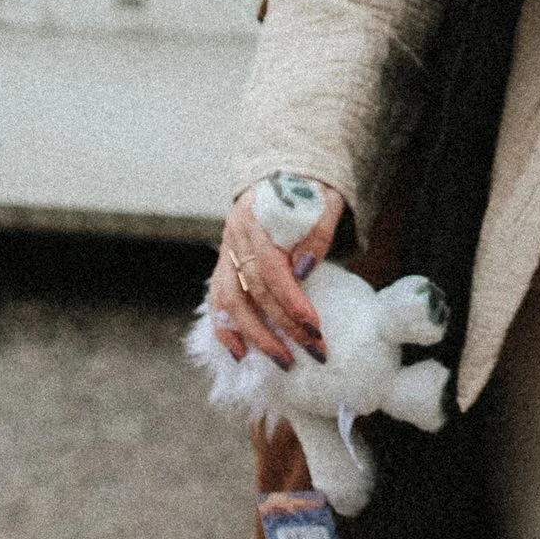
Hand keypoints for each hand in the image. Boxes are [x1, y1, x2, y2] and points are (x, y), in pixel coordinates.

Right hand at [207, 177, 346, 368]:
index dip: (291, 299)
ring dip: (257, 336)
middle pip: (254, 289)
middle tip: (313, 350)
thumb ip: (317, 229)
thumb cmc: (307, 192)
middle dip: (284, 325)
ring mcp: (226, 252)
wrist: (282, 177)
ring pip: (230, 302)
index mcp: (257, 215)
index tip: (315, 326)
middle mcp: (235, 235)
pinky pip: (216, 302)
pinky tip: (242, 354)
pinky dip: (226, 330)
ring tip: (284, 361)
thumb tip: (304, 270)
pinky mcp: (223, 267)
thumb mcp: (323, 199)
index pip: (270, 266)